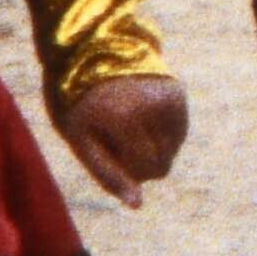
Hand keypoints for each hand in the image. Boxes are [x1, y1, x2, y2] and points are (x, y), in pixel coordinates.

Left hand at [61, 71, 188, 204]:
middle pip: (162, 167)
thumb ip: (109, 175)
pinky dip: (159, 133)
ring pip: (171, 152)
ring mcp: (169, 97)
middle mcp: (153, 105)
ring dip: (150, 147)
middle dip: (139, 161)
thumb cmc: (79, 102)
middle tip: (114, 134)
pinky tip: (140, 115)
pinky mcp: (177, 93)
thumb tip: (138, 205)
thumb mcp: (81, 140)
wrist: (90, 50)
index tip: (105, 145)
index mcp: (124, 117)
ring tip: (126, 121)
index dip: (124, 168)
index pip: (145, 171)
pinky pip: (177, 135)